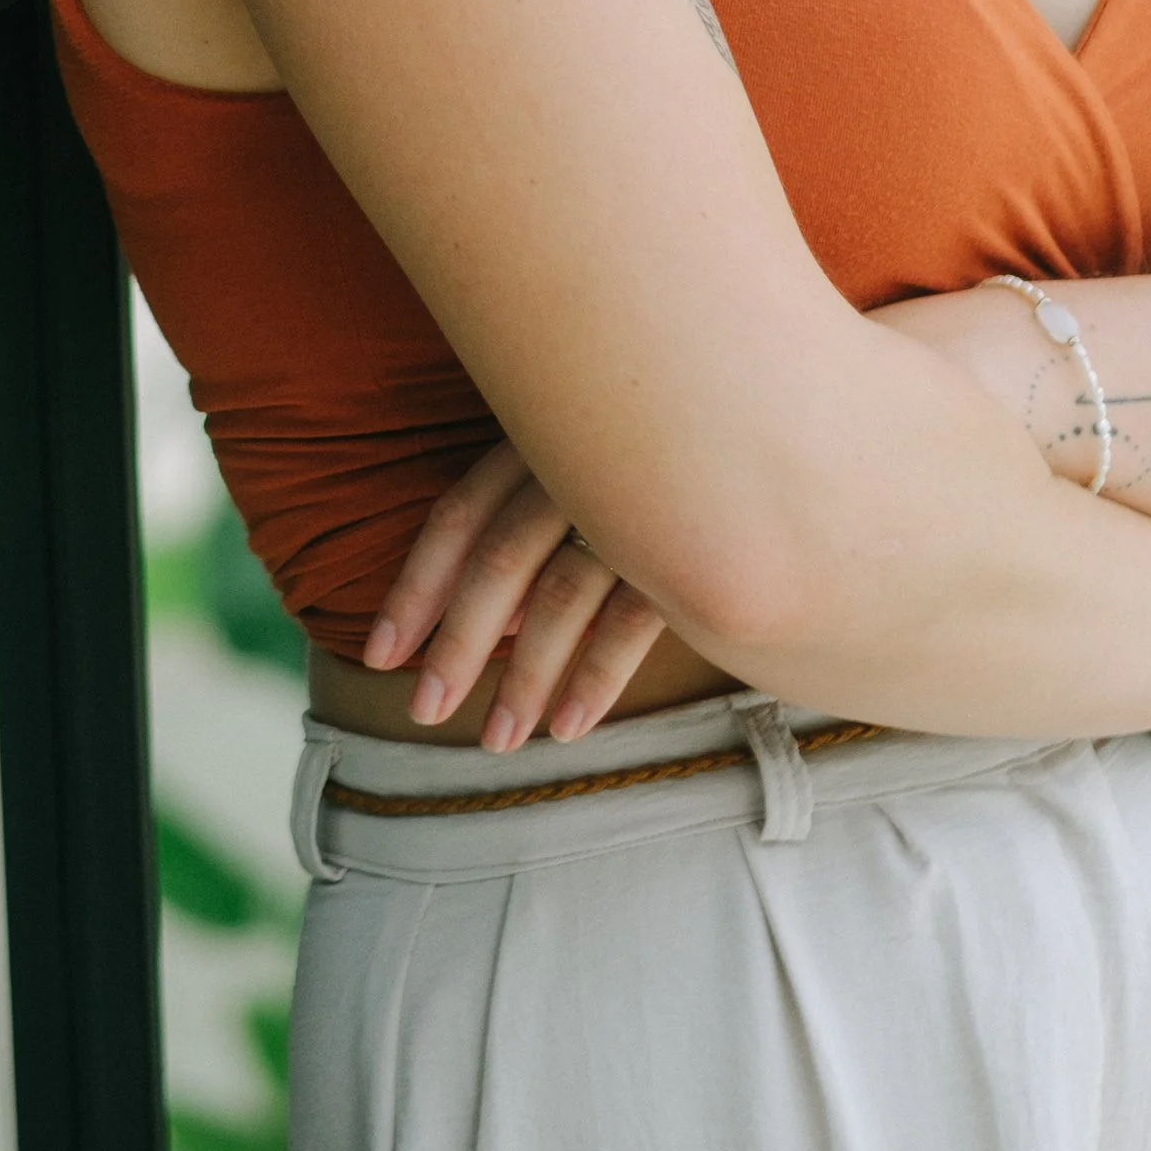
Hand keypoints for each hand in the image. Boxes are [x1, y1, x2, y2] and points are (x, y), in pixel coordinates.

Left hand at [360, 441, 667, 751]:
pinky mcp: (694, 537)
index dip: (415, 587)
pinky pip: (635, 615)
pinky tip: (570, 727)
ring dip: (525, 675)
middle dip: (457, 643)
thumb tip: (495, 604)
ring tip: (499, 743)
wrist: (771, 407)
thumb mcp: (586, 450)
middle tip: (421, 714)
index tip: (379, 657)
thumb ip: (537, 503)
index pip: (459, 513)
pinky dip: (597, 674)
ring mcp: (637, 494)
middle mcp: (579, 455)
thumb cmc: (663, 437)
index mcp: (540, 429)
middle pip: (499, 558)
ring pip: (562, 593)